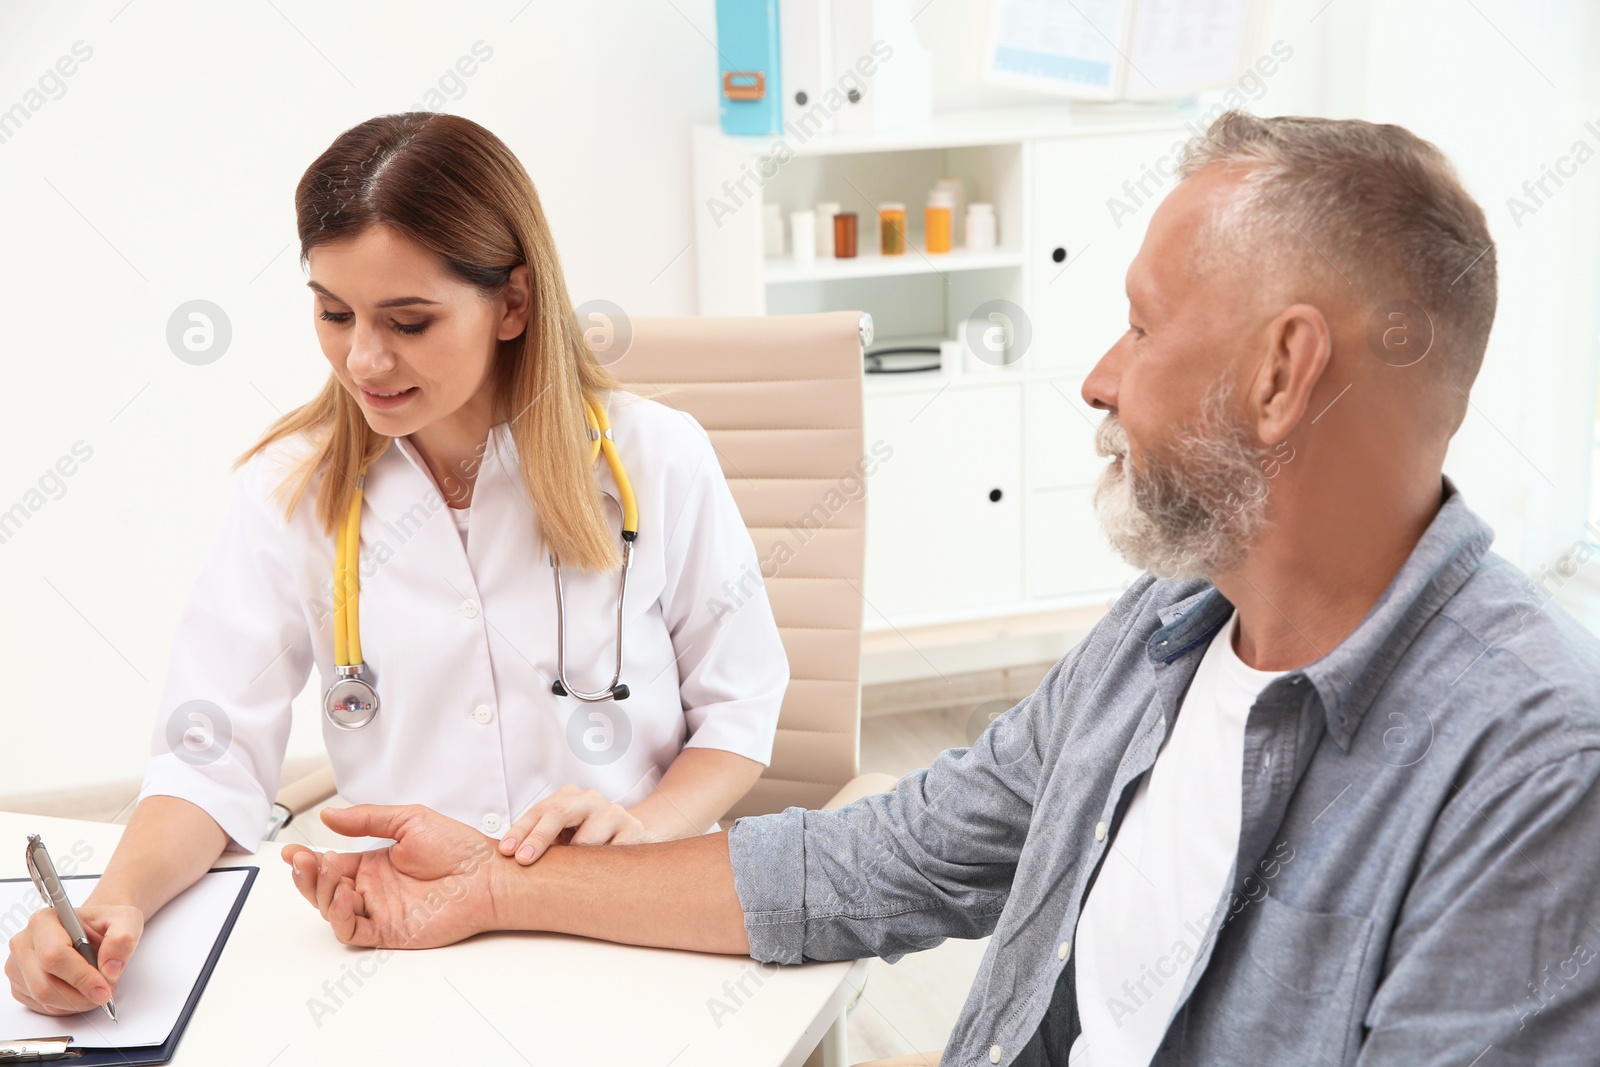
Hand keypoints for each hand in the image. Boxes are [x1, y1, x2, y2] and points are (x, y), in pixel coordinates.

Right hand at [6, 902, 142, 1015]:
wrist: (94, 931)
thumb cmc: (105, 924)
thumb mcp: (126, 920)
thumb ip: (122, 939)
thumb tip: (110, 969)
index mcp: (45, 920)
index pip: (54, 956)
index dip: (81, 977)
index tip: (103, 988)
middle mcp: (25, 942)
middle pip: (45, 984)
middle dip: (80, 996)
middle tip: (104, 994)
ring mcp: (18, 966)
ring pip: (43, 999)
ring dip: (76, 1002)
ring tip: (96, 989)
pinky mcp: (20, 985)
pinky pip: (41, 1006)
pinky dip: (67, 1006)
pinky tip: (80, 991)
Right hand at [280, 805, 500, 948]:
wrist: (487, 875)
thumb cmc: (459, 848)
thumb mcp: (409, 821)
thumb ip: (367, 820)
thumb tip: (329, 815)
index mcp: (375, 864)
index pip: (332, 864)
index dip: (310, 859)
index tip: (293, 849)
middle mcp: (373, 890)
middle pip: (326, 890)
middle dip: (308, 876)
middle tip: (302, 860)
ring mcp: (379, 912)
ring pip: (333, 911)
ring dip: (321, 893)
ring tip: (324, 871)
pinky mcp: (389, 932)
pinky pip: (353, 931)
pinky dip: (341, 917)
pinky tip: (344, 896)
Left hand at [498, 785, 650, 864]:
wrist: (630, 838)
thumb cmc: (582, 842)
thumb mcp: (559, 839)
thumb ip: (536, 844)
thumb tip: (501, 862)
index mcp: (567, 798)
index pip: (539, 812)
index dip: (520, 831)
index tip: (506, 852)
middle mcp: (590, 800)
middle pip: (559, 812)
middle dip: (539, 837)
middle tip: (523, 860)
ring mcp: (614, 813)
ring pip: (587, 838)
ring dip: (574, 859)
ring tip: (568, 876)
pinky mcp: (635, 830)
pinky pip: (613, 852)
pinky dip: (602, 866)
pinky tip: (597, 876)